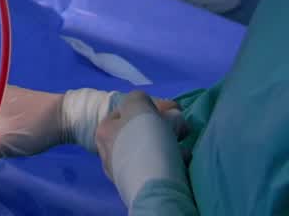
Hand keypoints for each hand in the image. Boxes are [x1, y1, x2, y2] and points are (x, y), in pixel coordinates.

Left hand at [94, 91, 191, 207]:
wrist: (156, 189)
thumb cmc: (143, 141)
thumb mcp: (138, 105)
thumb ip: (138, 98)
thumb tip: (147, 105)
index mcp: (104, 132)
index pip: (125, 111)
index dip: (149, 107)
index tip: (171, 110)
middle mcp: (111, 152)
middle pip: (139, 131)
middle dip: (162, 126)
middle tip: (181, 127)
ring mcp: (127, 172)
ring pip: (152, 150)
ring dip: (170, 143)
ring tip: (184, 146)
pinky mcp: (145, 188)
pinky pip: (161, 167)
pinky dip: (173, 160)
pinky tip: (184, 160)